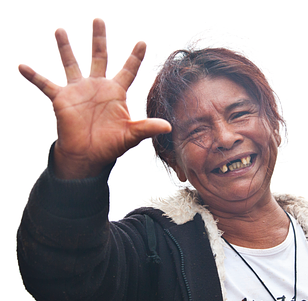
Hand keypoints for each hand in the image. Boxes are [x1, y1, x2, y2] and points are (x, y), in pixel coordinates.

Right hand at [18, 18, 170, 178]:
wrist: (88, 156)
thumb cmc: (110, 145)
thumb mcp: (130, 135)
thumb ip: (147, 127)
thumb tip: (168, 126)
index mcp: (116, 92)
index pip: (128, 70)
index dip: (135, 56)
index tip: (142, 42)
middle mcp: (97, 87)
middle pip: (99, 57)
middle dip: (99, 38)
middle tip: (98, 19)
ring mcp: (78, 91)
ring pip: (71, 64)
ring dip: (65, 48)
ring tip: (60, 30)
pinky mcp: (62, 99)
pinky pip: (45, 84)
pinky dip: (34, 76)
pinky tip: (22, 66)